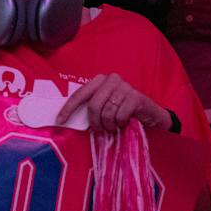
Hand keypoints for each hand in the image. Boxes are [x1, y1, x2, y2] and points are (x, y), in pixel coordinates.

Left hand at [55, 73, 172, 133]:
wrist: (150, 114)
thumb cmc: (124, 111)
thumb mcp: (106, 107)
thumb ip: (92, 107)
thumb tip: (69, 119)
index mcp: (100, 80)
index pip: (80, 94)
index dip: (69, 108)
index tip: (60, 121)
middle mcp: (112, 79)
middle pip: (94, 106)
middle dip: (95, 122)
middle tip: (101, 130)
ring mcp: (125, 87)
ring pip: (107, 112)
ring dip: (110, 125)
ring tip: (115, 128)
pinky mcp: (135, 97)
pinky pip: (120, 116)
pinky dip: (121, 124)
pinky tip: (125, 123)